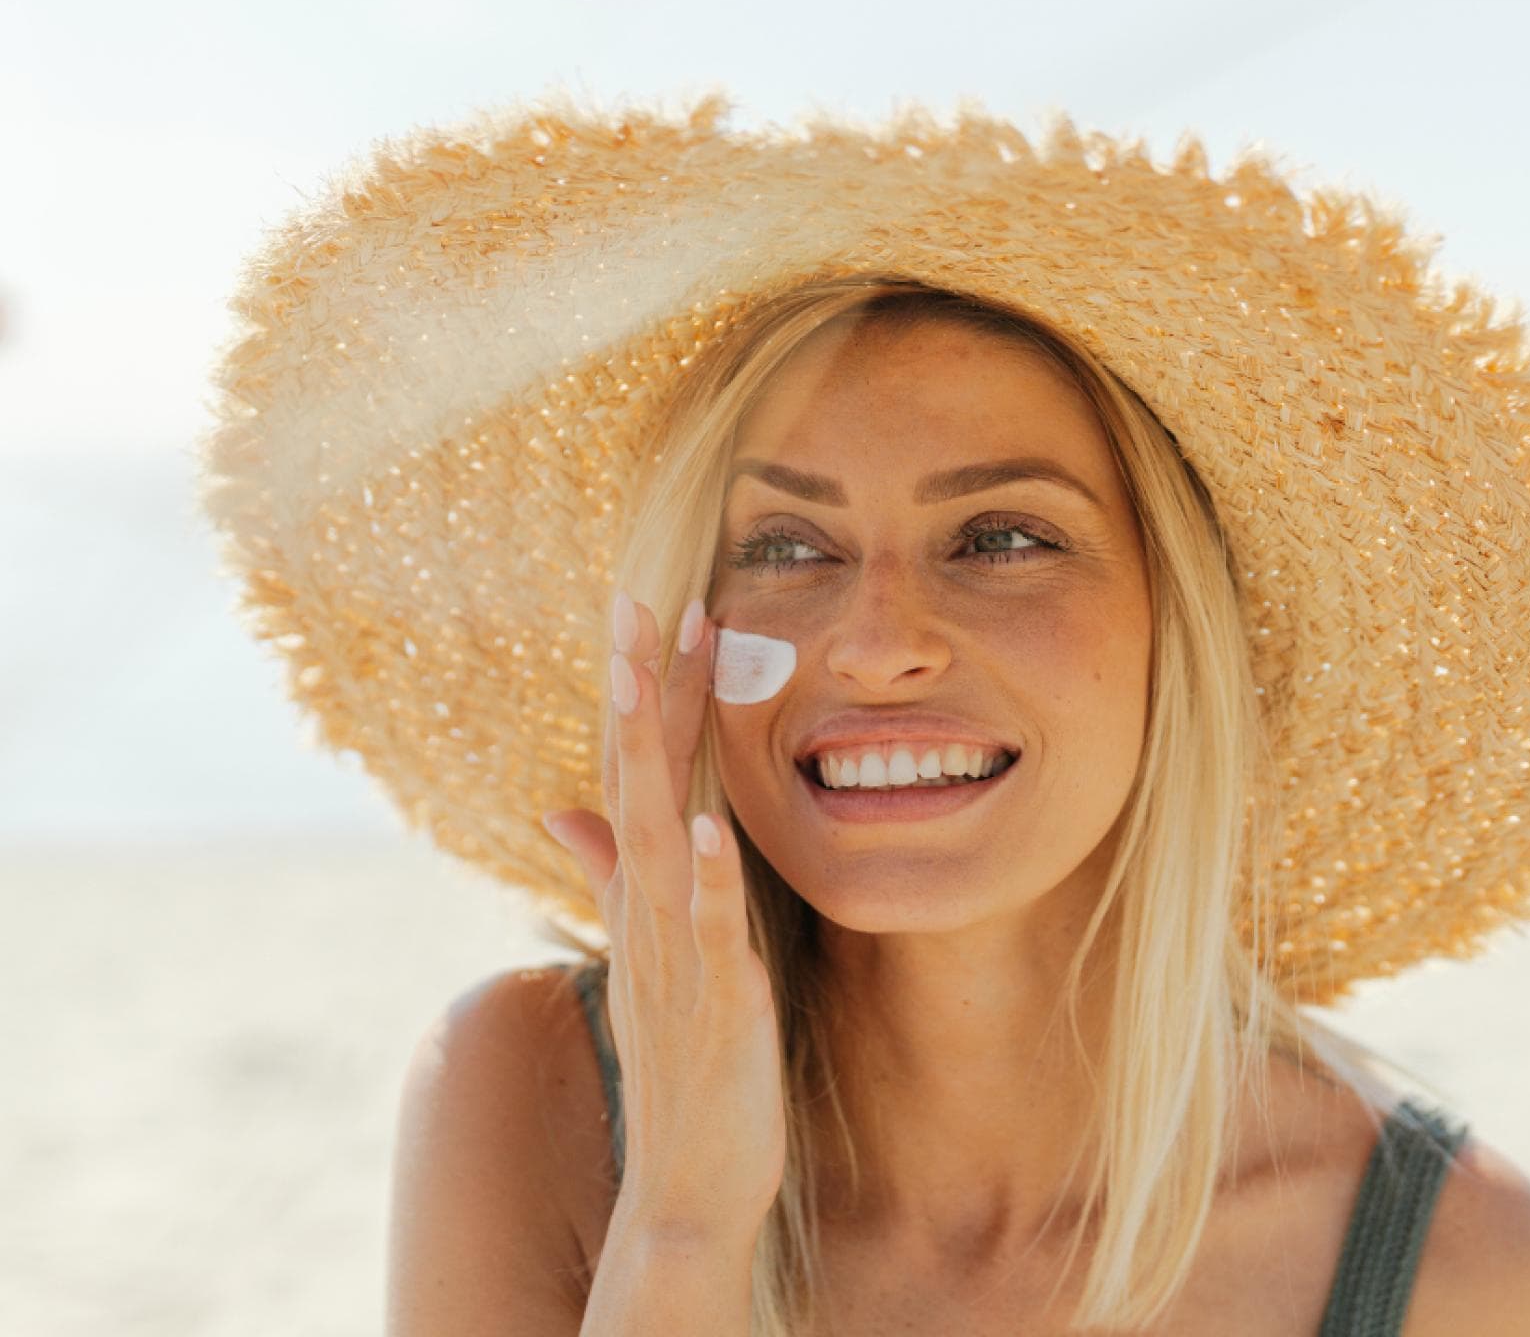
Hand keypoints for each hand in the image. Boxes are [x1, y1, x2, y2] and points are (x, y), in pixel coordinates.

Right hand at [540, 594, 785, 1246]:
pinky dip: (707, 882)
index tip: (662, 605)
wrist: (685, 1179)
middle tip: (642, 600)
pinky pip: (707, 935)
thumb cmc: (680, 1059)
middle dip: (637, 692)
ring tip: (645, 677)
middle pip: (636, 783)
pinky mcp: (713, 1003)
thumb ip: (608, 873)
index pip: (637, 771)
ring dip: (654, 757)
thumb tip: (565, 803)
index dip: (648, 692)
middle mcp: (646, 909)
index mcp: (642, 892)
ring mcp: (673, 954)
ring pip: (655, 838)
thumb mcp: (646, 949)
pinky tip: (714, 830)